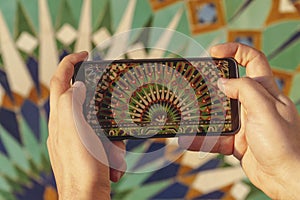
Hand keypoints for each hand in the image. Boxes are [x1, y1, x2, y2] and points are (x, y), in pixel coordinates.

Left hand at [47, 52, 125, 198]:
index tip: (84, 53)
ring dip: (112, 139)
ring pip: (100, 126)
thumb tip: (76, 86)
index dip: (70, 63)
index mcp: (60, 116)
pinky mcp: (88, 152)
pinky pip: (105, 143)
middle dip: (103, 111)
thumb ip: (72, 103)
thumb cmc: (82, 167)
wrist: (87, 198)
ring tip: (113, 157)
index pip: (60, 80)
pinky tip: (113, 166)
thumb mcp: (76, 130)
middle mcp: (66, 126)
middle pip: (85, 105)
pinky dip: (113, 152)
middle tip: (113, 120)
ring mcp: (77, 140)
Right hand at [178, 43, 299, 198]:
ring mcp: (245, 123)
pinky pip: (215, 136)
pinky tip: (188, 139)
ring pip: (219, 112)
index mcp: (266, 91)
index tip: (214, 52)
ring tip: (186, 112)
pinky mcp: (237, 140)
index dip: (235, 50)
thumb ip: (244, 90)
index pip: (253, 60)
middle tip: (195, 81)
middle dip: (212, 82)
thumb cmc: (283, 143)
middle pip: (230, 85)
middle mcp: (254, 104)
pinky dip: (202, 138)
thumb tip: (222, 82)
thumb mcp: (265, 110)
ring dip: (203, 113)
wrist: (285, 179)